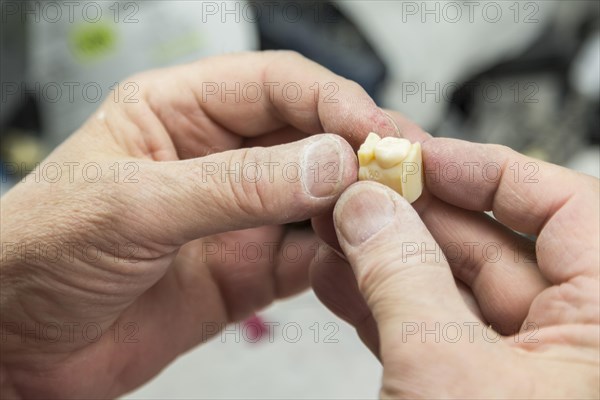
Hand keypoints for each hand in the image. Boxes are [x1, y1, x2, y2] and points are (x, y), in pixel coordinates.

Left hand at [0, 51, 397, 398]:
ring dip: (357, 203)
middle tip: (401, 170)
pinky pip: (309, 255)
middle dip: (357, 150)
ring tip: (393, 214)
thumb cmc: (38, 254)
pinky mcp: (248, 269)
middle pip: (309, 136)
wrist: (18, 346)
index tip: (372, 129)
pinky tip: (358, 256)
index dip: (331, 100)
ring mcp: (237, 215)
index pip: (276, 85)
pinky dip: (340, 255)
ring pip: (318, 196)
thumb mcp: (132, 205)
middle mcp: (216, 157)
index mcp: (178, 113)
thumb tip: (324, 166)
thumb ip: (232, 186)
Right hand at [311, 112, 598, 397]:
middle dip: (414, 215)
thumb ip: (403, 276)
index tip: (426, 157)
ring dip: (386, 260)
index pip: (567, 210)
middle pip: (494, 247)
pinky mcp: (472, 394)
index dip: (490, 172)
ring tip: (338, 231)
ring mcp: (520, 373)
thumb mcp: (445, 364)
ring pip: (452, 291)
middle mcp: (571, 345)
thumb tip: (370, 210)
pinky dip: (384, 307)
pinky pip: (432, 334)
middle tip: (362, 190)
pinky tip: (343, 280)